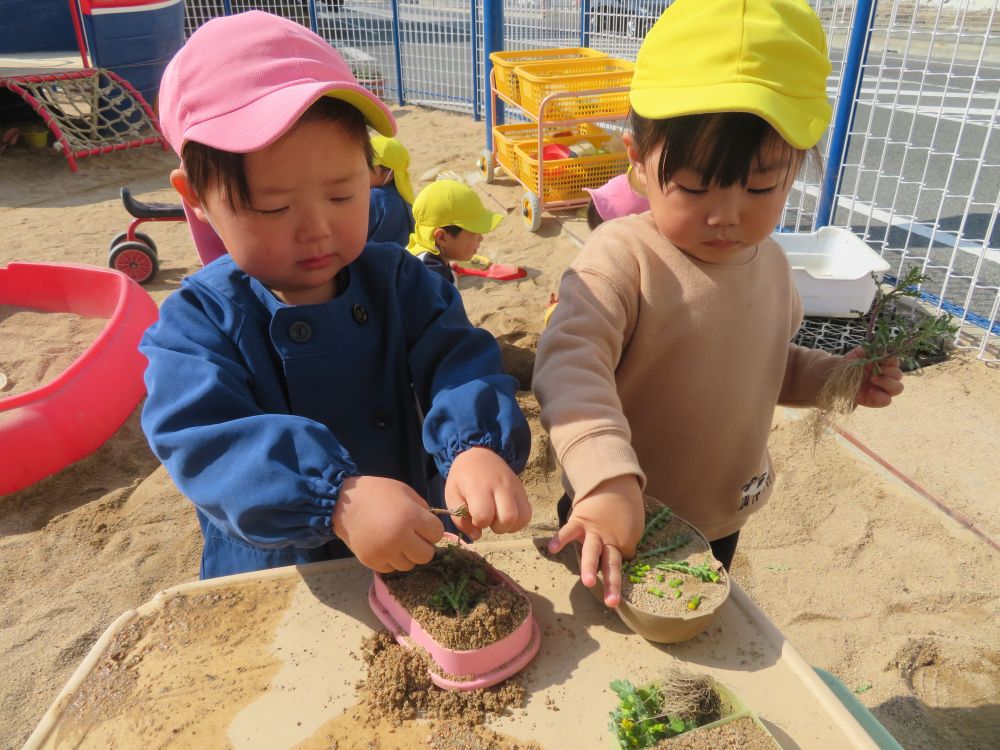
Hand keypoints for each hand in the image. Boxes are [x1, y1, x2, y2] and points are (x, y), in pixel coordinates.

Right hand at [332, 475, 443, 572]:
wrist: (344, 503)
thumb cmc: (378, 493)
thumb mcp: (405, 492)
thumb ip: (422, 509)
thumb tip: (432, 529)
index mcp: (410, 517)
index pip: (437, 534)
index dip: (432, 529)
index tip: (423, 525)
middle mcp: (399, 537)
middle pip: (426, 556)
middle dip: (423, 546)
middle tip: (413, 537)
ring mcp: (384, 552)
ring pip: (409, 565)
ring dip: (407, 555)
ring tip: (397, 541)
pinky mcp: (371, 562)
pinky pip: (391, 568)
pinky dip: (391, 560)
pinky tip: (385, 546)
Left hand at [444, 447, 530, 539]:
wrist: (478, 454)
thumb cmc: (462, 478)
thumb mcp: (452, 496)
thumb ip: (460, 519)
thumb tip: (477, 536)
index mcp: (479, 487)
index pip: (484, 515)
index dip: (478, 522)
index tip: (473, 517)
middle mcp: (500, 486)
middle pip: (508, 518)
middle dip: (497, 527)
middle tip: (488, 520)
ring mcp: (514, 488)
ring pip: (522, 517)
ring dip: (509, 526)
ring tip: (498, 519)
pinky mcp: (522, 491)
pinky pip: (528, 513)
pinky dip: (518, 521)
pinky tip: (506, 517)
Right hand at [547, 475, 643, 607]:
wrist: (615, 482)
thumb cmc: (626, 508)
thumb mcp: (634, 527)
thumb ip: (627, 543)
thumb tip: (621, 556)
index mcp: (625, 543)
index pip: (623, 563)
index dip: (621, 573)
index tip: (619, 586)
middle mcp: (609, 541)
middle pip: (611, 564)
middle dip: (611, 583)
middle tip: (612, 601)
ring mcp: (594, 532)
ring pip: (592, 551)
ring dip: (589, 567)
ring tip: (586, 582)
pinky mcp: (580, 521)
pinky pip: (569, 531)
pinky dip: (561, 539)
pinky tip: (552, 549)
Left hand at [845, 347, 904, 407]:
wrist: (838, 381)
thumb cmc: (848, 368)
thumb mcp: (853, 357)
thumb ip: (862, 351)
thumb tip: (871, 348)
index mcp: (883, 365)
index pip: (895, 361)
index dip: (890, 360)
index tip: (880, 359)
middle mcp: (887, 377)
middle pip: (898, 374)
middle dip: (888, 372)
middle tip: (874, 372)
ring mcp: (883, 389)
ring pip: (898, 388)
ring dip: (887, 383)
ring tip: (873, 379)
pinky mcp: (877, 400)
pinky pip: (887, 400)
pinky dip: (881, 396)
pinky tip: (870, 391)